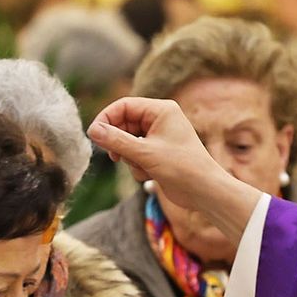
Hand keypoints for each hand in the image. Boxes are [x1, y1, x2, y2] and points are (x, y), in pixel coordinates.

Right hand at [88, 97, 248, 214]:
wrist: (204, 191)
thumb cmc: (182, 167)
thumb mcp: (145, 153)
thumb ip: (116, 141)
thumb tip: (92, 130)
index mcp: (161, 110)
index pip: (124, 106)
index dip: (106, 119)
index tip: (94, 135)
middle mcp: (159, 120)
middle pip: (123, 124)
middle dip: (119, 143)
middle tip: (115, 157)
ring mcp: (158, 136)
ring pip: (127, 141)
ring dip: (128, 157)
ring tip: (142, 168)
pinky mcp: (156, 153)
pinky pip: (134, 154)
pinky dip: (136, 165)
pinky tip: (148, 175)